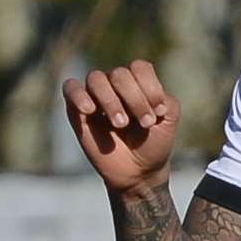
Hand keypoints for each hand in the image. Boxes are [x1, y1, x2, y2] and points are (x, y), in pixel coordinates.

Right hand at [62, 61, 180, 197]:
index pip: (139, 67)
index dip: (150, 87)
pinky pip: (70, 88)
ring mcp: (94, 96)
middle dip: (135, 99)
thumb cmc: (153, 142)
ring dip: (111, 101)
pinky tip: (90, 110)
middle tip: (144, 124)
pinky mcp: (76, 110)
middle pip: (119, 74)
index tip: (159, 113)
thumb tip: (146, 92)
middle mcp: (114, 85)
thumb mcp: (169, 120)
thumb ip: (166, 99)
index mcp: (137, 82)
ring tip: (120, 124)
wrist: (137, 172)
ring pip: (96, 78)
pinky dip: (79, 95)